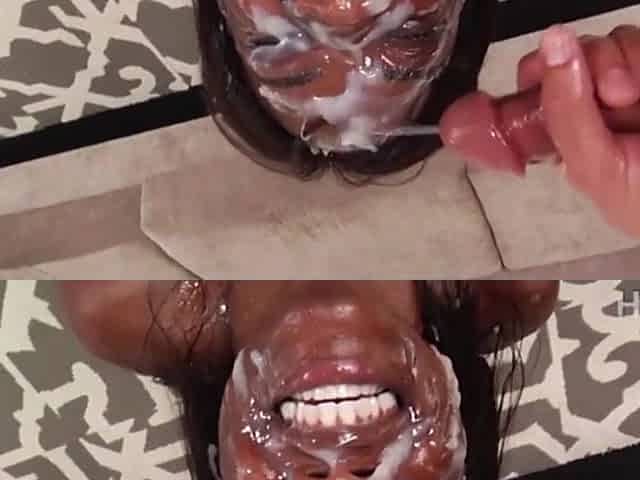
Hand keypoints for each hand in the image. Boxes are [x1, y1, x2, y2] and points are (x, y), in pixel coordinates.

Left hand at [440, 24, 639, 236]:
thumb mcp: (598, 168)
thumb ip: (567, 113)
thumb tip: (551, 46)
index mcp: (568, 135)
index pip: (535, 88)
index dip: (538, 74)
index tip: (546, 77)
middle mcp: (595, 107)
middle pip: (569, 56)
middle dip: (584, 66)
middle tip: (612, 96)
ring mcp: (629, 84)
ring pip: (608, 43)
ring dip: (618, 61)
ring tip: (633, 99)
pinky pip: (636, 41)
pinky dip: (637, 56)